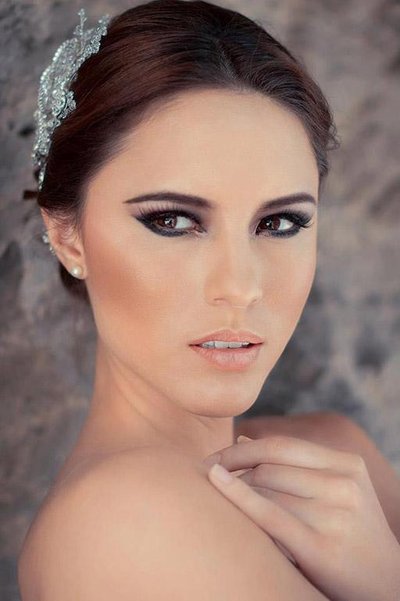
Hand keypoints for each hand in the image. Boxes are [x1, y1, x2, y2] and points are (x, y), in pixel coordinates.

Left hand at [202, 435, 399, 600]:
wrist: (387, 586)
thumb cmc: (350, 535)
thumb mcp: (335, 491)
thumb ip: (294, 465)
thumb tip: (243, 441)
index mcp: (347, 464)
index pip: (281, 446)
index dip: (241, 450)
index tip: (215, 458)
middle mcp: (343, 484)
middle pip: (269, 467)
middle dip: (232, 470)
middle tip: (205, 476)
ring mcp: (335, 514)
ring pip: (265, 489)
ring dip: (234, 488)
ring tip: (214, 494)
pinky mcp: (322, 546)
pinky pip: (268, 513)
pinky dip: (238, 495)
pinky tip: (216, 483)